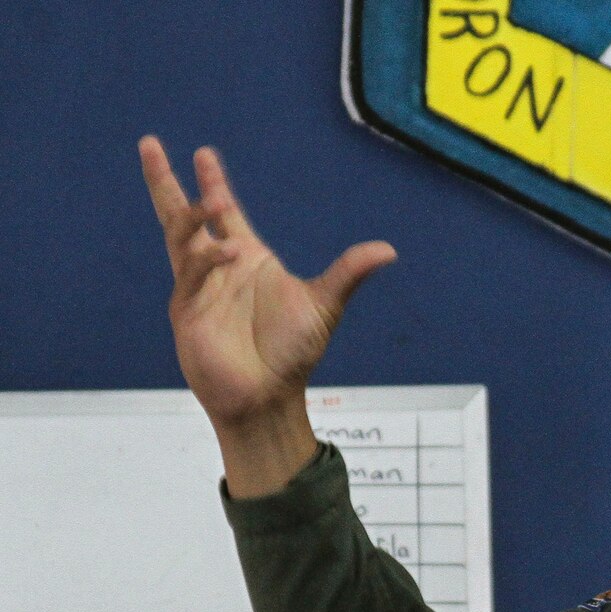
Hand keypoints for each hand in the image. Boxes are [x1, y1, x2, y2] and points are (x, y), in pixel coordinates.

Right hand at [137, 137, 395, 493]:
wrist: (269, 397)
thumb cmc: (292, 354)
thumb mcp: (324, 306)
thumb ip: (349, 274)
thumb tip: (389, 250)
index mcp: (247, 261)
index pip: (226, 213)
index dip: (214, 184)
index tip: (205, 155)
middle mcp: (217, 269)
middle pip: (183, 216)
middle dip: (165, 182)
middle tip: (151, 144)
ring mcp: (197, 288)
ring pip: (180, 238)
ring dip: (194, 215)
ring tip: (215, 199)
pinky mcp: (186, 311)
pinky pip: (190, 275)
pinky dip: (207, 260)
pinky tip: (228, 252)